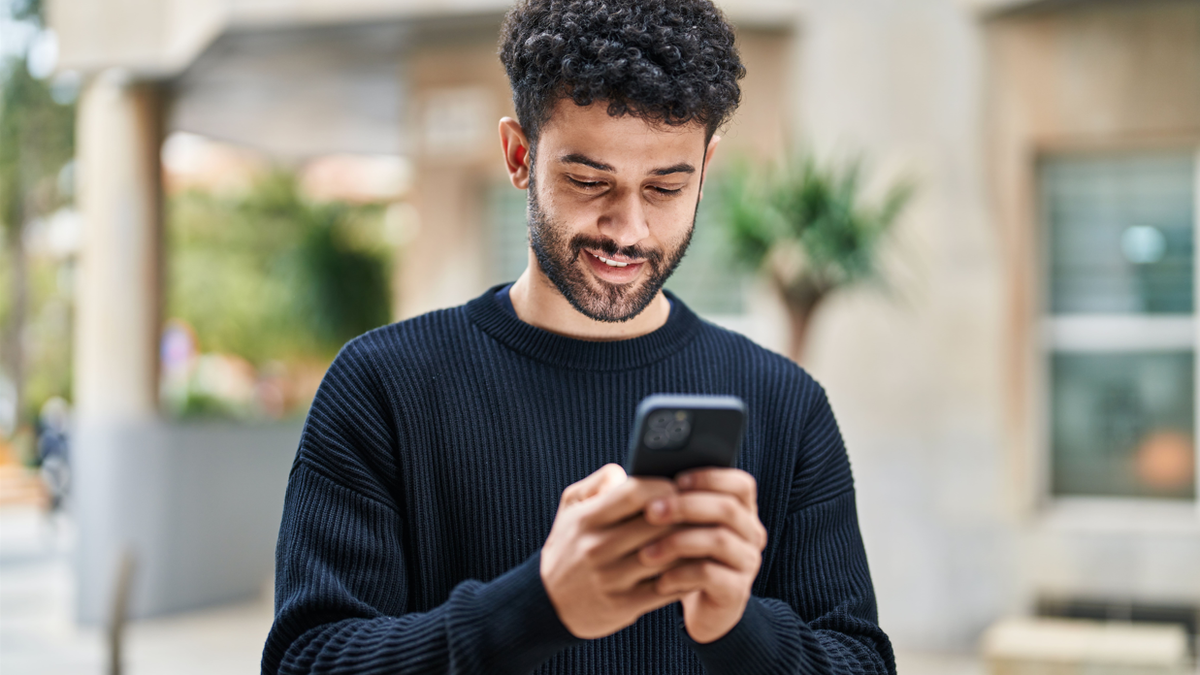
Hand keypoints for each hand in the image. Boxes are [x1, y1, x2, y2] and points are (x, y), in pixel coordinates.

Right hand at [540, 464, 687, 638]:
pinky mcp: (623, 605)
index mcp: (587, 519)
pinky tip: (696, 565)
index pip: (635, 493)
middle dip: (685, 515)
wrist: (548, 602)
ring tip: (704, 535)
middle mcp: (597, 548)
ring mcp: (610, 579)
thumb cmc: (570, 545)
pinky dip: (687, 575)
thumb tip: (627, 472)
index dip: (664, 487)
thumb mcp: (571, 507)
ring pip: (666, 556)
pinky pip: (666, 588)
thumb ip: (598, 482)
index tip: (678, 488)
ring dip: (691, 545)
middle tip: (701, 510)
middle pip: (657, 524)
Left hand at [639, 468, 766, 642]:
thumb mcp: (683, 527)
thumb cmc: (686, 556)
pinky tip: (660, 580)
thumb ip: (673, 501)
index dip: (710, 478)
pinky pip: (710, 575)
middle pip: (728, 509)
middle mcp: (751, 534)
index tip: (676, 480)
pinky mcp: (737, 591)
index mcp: (742, 511)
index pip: (741, 484)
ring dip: (678, 542)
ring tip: (645, 552)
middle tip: (650, 511)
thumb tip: (638, 478)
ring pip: (719, 541)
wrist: (702, 608)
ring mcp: (747, 562)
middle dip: (686, 506)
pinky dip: (681, 574)